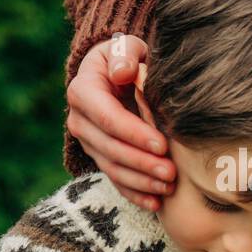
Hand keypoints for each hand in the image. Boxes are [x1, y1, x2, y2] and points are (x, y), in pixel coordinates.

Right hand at [66, 35, 174, 210]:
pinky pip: (116, 181)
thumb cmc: (126, 58)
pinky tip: (156, 203)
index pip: (108, 118)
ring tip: (169, 187)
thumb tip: (124, 73)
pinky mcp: (100, 158)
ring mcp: (88, 143)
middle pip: (110, 148)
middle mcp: (80, 121)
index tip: (162, 145)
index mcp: (83, 92)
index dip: (134, 134)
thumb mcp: (125, 48)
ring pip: (113, 169)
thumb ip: (125, 54)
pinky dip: (135, 194)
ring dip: (141, 182)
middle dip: (141, 163)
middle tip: (171, 172)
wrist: (116, 74)